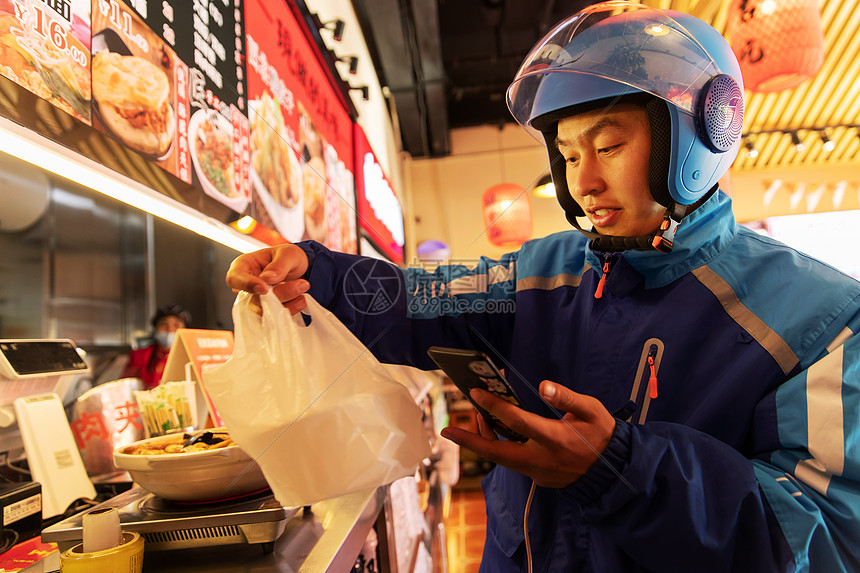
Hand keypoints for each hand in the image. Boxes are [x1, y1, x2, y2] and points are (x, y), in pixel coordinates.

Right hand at [225, 244, 310, 313]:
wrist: (303, 269)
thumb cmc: (289, 257)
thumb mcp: (288, 253)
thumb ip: (279, 265)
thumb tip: (267, 278)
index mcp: (245, 265)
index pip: (234, 278)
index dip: (246, 285)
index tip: (265, 289)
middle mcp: (247, 285)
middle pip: (253, 298)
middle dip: (280, 293)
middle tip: (302, 284)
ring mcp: (257, 300)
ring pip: (265, 310)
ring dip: (288, 301)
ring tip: (304, 287)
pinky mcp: (268, 311)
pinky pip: (276, 317)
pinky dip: (291, 309)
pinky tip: (302, 299)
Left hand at [440, 381, 615, 487]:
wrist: (612, 471)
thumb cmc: (601, 435)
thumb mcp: (592, 411)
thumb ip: (567, 398)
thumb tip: (544, 385)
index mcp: (554, 439)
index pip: (517, 421)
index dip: (495, 406)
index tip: (476, 393)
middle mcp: (541, 459)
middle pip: (496, 452)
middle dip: (469, 440)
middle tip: (447, 430)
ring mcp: (537, 471)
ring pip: (501, 458)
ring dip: (483, 439)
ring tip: (476, 416)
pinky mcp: (536, 477)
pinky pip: (510, 461)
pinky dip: (498, 445)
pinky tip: (494, 428)